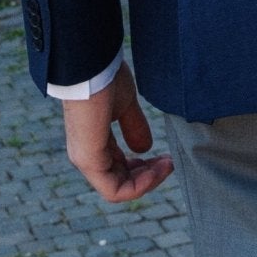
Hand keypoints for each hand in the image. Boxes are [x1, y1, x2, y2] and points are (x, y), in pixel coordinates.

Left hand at [62, 61, 174, 202]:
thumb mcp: (125, 104)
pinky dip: (139, 185)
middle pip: (120, 180)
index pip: (118, 166)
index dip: (143, 167)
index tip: (164, 157)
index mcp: (95, 140)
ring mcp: (86, 159)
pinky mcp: (88, 160)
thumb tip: (144, 149)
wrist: (91, 66)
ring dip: (147, 181)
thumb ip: (133, 126)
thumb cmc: (105, 78)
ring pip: (118, 188)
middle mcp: (87, 154)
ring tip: (168, 164)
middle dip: (148, 175)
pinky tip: (157, 170)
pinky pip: (114, 189)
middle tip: (170, 162)